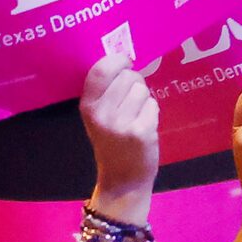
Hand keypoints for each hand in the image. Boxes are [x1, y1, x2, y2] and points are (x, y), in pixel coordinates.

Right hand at [80, 54, 160, 218]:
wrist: (122, 181)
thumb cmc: (111, 144)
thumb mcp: (97, 117)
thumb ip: (105, 91)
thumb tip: (125, 60)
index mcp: (88, 106)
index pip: (101, 69)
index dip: (118, 60)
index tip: (125, 63)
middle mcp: (102, 113)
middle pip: (128, 76)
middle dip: (135, 82)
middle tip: (132, 99)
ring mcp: (122, 124)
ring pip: (143, 89)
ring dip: (144, 99)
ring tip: (137, 115)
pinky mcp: (141, 132)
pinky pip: (153, 105)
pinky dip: (152, 113)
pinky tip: (144, 126)